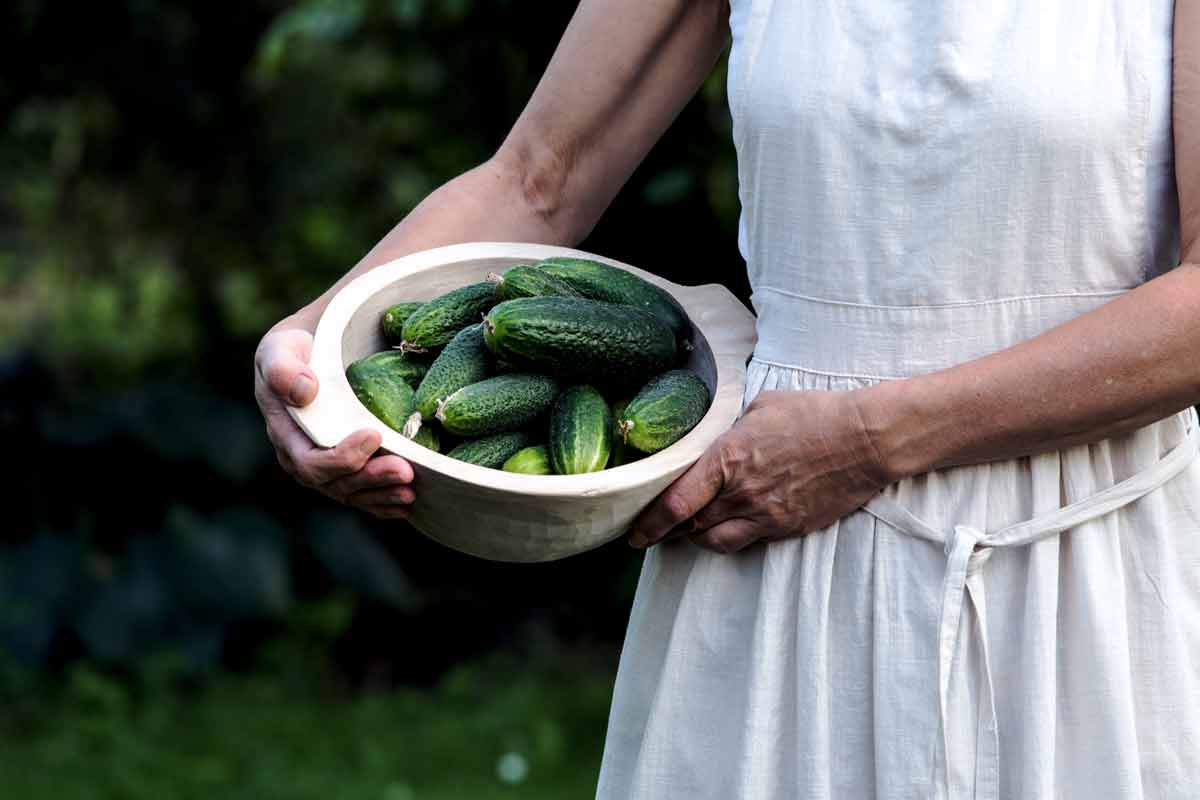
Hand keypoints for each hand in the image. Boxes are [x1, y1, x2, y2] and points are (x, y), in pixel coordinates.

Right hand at [254, 324, 415, 518]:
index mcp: (286, 436)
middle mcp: (302, 460)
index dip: (343, 457)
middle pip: (336, 484)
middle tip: (405, 471)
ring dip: (383, 495)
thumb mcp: (281, 349)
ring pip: (353, 493)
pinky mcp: (345, 470)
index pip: (311, 463)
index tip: (374, 435)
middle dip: (371, 479)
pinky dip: (384, 501)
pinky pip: (362, 494)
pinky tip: (407, 502)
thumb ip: (284, 369)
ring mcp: (325, 468)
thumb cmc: (294, 349)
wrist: (310, 354)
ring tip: (410, 491)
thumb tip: (305, 392)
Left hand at [627, 389, 890, 552]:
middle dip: (667, 531)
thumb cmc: (816, 414)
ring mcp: (766, 515)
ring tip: (688, 531)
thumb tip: (721, 435)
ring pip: (715, 541)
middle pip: (689, 526)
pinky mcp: (788, 527)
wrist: (865, 440)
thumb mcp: (762, 407)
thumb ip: (732, 428)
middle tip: (653, 531)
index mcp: (728, 459)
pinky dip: (730, 537)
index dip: (648, 523)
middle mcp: (741, 493)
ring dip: (696, 537)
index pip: (675, 502)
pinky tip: (729, 527)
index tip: (633, 533)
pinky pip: (748, 541)